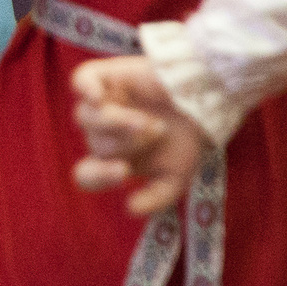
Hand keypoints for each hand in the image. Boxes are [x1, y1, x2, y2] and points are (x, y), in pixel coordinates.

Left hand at [71, 55, 212, 216]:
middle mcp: (102, 131)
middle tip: (158, 131)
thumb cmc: (187, 139)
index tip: (124, 172)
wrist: (206, 100)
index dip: (98, 176)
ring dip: (117, 122)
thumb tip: (130, 208)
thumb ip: (156, 199)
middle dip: (127, 142)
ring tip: (146, 119)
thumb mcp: (177, 178)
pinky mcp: (105, 77)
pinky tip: (98, 97)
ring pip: (86, 117)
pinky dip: (86, 89)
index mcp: (113, 157)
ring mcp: (101, 102)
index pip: (86, 174)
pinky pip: (80, 81)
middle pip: (94, 144)